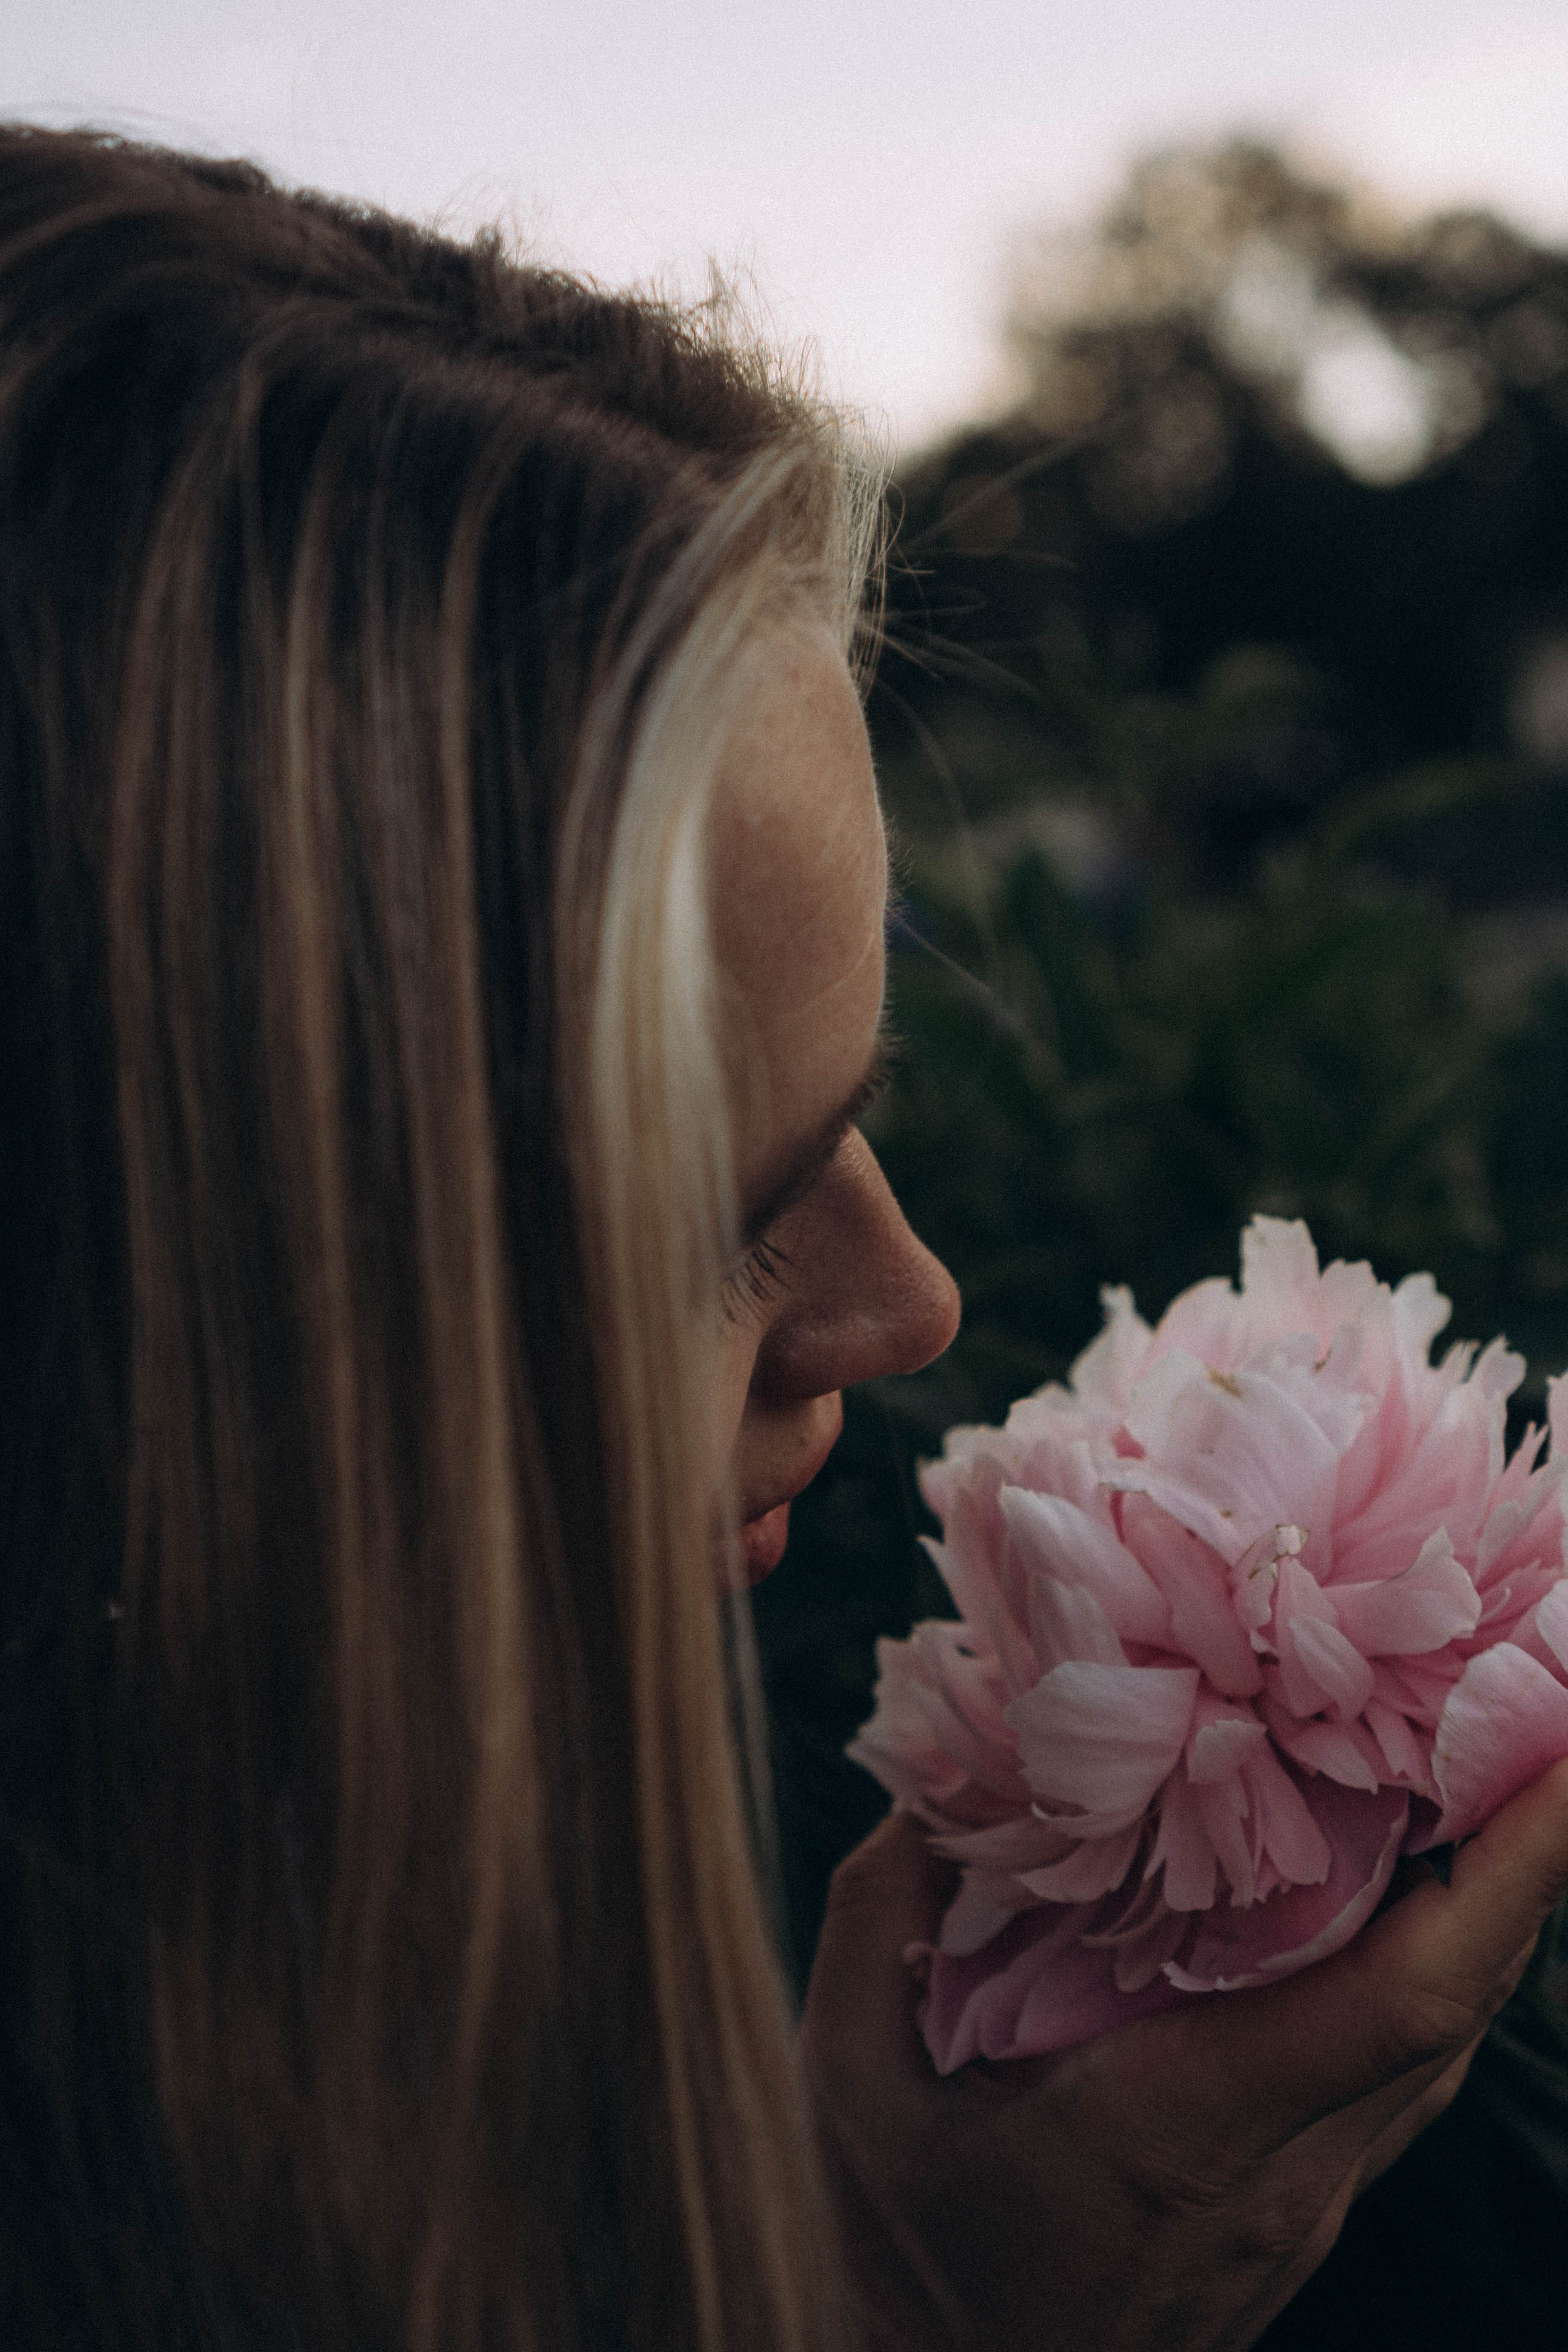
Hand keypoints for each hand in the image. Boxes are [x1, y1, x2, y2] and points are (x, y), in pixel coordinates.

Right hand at [800, 1760, 1567, 2351]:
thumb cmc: (908, 2256)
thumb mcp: (855, 2087)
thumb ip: (881, 1920)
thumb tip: (936, 1768)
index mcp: (1182, 2129)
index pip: (1404, 1996)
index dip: (1514, 1872)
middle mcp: (1285, 2169)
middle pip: (1460, 1997)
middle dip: (1527, 1846)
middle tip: (1540, 1687)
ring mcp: (1313, 2195)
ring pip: (1447, 2029)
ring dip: (1485, 1893)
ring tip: (1483, 1748)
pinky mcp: (1310, 2197)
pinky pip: (1404, 2056)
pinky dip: (1431, 1946)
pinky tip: (1400, 1864)